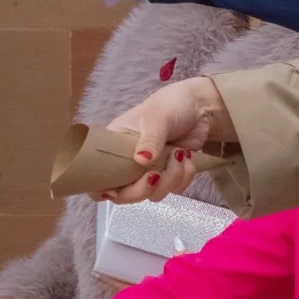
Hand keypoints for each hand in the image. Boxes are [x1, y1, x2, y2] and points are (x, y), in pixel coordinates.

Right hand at [96, 75, 229, 202]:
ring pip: (153, 194)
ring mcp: (149, 170)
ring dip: (170, 178)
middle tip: (156, 175)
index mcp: (114, 146)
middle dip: (143, 189)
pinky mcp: (169, 174)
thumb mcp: (156, 117)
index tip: (113, 191)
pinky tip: (187, 156)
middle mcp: (128, 162)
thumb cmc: (171, 105)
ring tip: (179, 153)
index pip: (98, 176)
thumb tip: (141, 160)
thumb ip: (149, 139)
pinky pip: (175, 189)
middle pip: (125, 194)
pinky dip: (185, 176)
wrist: (200, 106)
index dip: (101, 189)